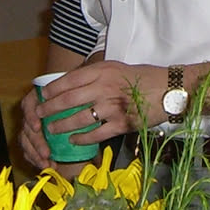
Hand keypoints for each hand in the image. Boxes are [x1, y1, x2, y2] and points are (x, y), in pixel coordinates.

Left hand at [27, 59, 159, 164]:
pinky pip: (95, 134)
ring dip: (61, 126)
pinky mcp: (122, 124)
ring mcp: (113, 107)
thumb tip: (72, 85)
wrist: (170, 90)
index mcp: (103, 70)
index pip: (69, 80)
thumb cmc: (144, 77)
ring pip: (78, 119)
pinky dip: (82, 138)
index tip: (42, 96)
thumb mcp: (117, 68)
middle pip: (68, 100)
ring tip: (52, 130)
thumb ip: (96, 75)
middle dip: (49, 109)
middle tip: (39, 115)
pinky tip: (73, 141)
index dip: (52, 90)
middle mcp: (105, 87)